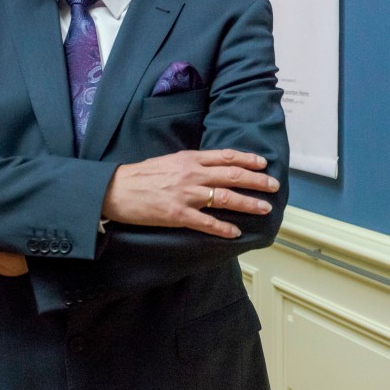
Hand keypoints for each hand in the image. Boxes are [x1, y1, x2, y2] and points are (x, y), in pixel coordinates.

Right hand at [102, 149, 278, 238]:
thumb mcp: (170, 161)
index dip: (248, 159)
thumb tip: (214, 167)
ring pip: (225, 198)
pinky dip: (223, 228)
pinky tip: (235, 232)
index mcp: (190, 159)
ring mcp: (186, 195)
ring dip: (248, 203)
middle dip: (257, 181)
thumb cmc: (142, 175)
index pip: (226, 156)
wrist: (116, 189)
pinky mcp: (177, 215)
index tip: (264, 163)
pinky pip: (206, 222)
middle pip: (232, 175)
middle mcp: (192, 174)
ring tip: (264, 208)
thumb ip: (193, 163)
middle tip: (273, 186)